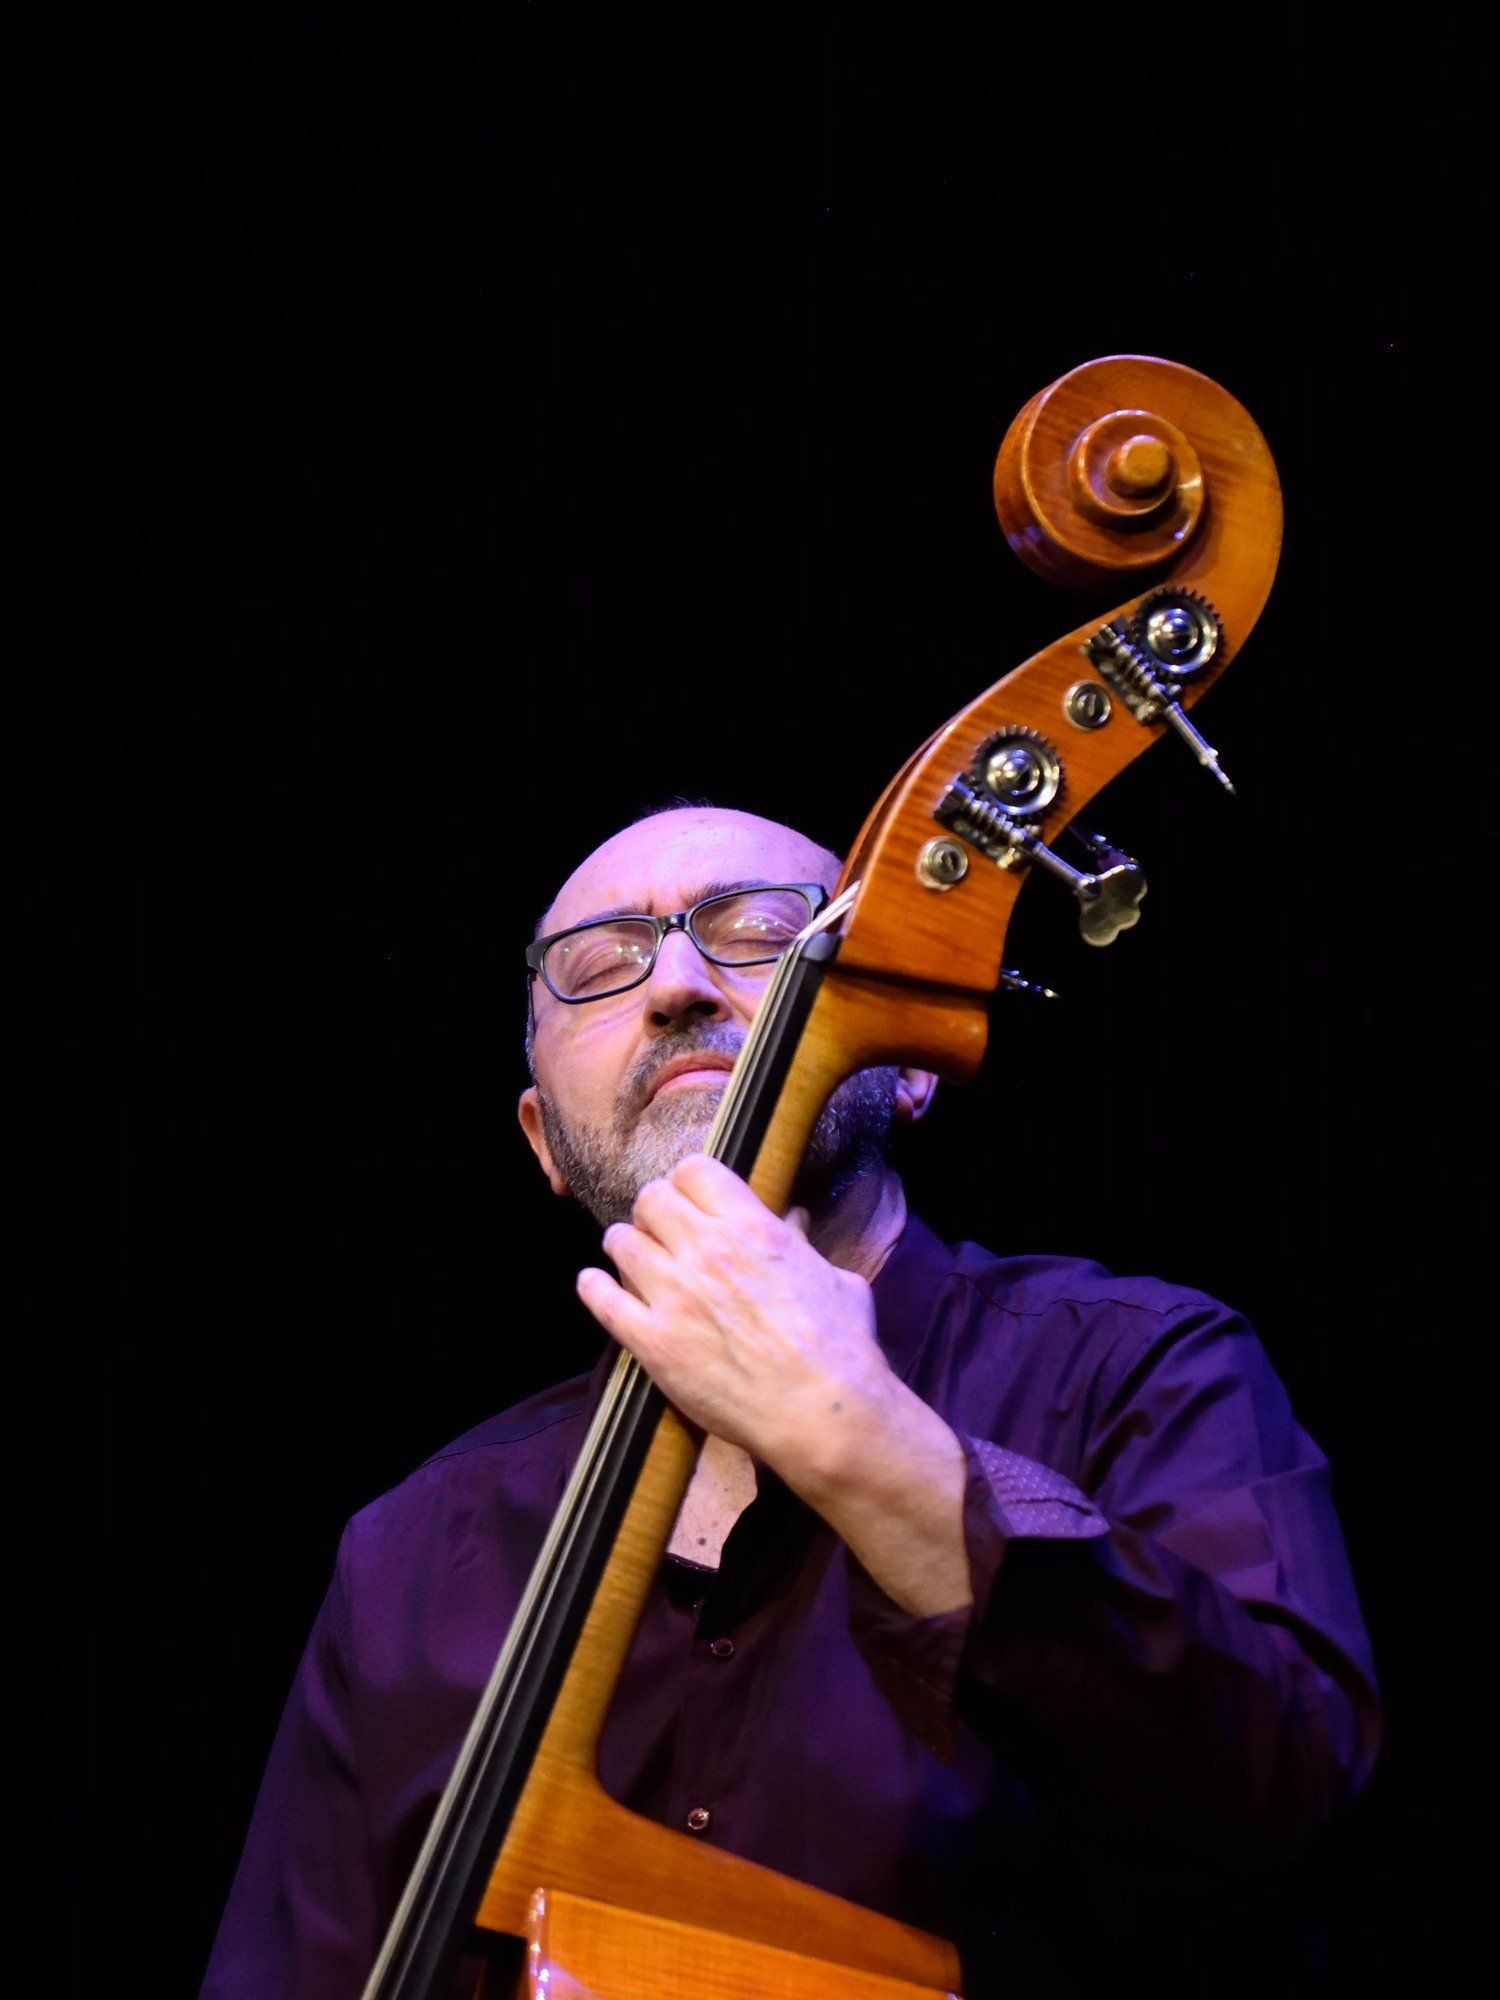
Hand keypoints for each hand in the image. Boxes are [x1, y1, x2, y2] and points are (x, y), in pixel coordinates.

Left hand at [577, 1153, 970, 1615]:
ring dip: (625, 1247)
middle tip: (658, 1232)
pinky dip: (594, 1288)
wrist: (822, 1411)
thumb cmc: (841, 1346)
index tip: (688, 1199)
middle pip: (650, 1198)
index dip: (686, 1182)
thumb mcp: (834, 1278)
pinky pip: (601, 1299)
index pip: (693, 1170)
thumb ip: (803, 1244)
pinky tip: (596, 1286)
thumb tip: (794, 1220)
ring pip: (619, 1241)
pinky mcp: (652, 1341)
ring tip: (632, 1261)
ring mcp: (674, 1295)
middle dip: (652, 1211)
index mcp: (751, 1226)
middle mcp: (706, 1250)